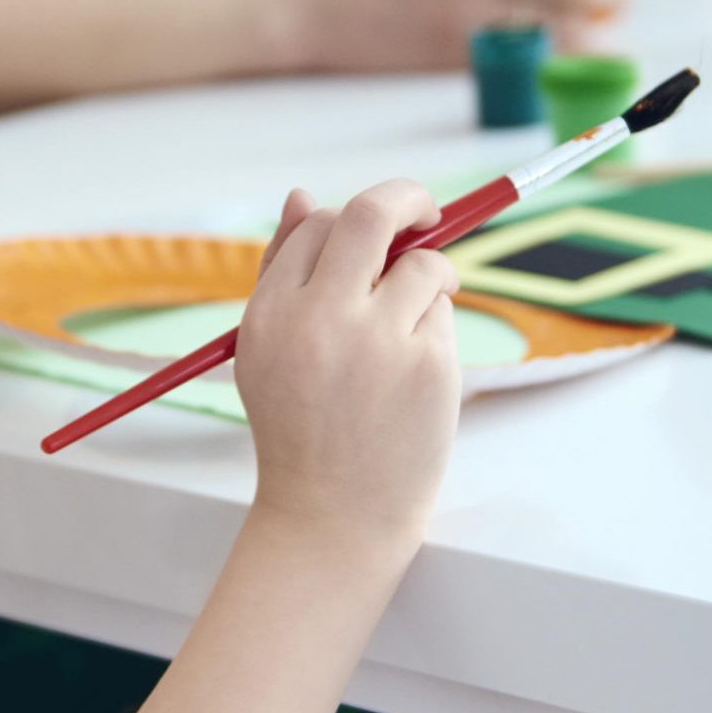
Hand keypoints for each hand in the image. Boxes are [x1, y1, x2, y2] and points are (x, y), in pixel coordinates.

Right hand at [237, 184, 461, 535]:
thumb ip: (284, 274)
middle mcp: (319, 319)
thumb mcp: (268, 352)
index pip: (316, 225)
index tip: (381, 230)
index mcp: (270, 313)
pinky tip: (415, 372)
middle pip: (371, 215)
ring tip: (418, 320)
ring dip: (431, 277)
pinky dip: (436, 326)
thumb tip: (302, 195)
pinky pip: (443, 312)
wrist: (332, 517)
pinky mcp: (426, 365)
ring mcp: (376, 341)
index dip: (351, 220)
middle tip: (431, 212)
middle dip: (409, 198)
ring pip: (422, 263)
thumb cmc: (301, 431)